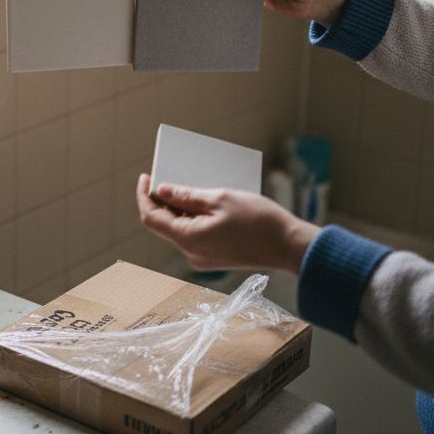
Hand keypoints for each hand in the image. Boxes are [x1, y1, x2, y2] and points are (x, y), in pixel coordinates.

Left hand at [136, 174, 319, 273]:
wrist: (289, 247)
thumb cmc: (258, 221)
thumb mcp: (220, 199)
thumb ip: (187, 196)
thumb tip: (163, 191)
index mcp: (188, 239)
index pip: (151, 218)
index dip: (144, 197)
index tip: (146, 177)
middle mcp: (191, 253)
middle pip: (165, 224)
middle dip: (164, 200)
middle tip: (170, 175)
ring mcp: (203, 258)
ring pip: (181, 228)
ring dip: (181, 208)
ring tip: (191, 185)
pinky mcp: (215, 257)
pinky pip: (196, 234)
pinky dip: (195, 217)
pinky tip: (205, 202)